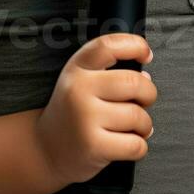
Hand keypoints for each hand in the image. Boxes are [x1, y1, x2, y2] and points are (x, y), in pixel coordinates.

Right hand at [34, 32, 156, 184]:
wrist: (44, 149)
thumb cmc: (72, 112)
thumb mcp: (79, 81)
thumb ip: (108, 72)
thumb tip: (146, 77)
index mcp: (77, 68)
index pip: (109, 45)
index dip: (135, 45)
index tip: (146, 55)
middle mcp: (79, 89)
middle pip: (134, 82)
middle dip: (148, 94)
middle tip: (143, 101)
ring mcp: (85, 118)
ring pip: (138, 116)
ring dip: (144, 125)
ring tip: (133, 127)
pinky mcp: (93, 146)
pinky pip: (135, 145)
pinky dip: (139, 147)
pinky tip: (127, 143)